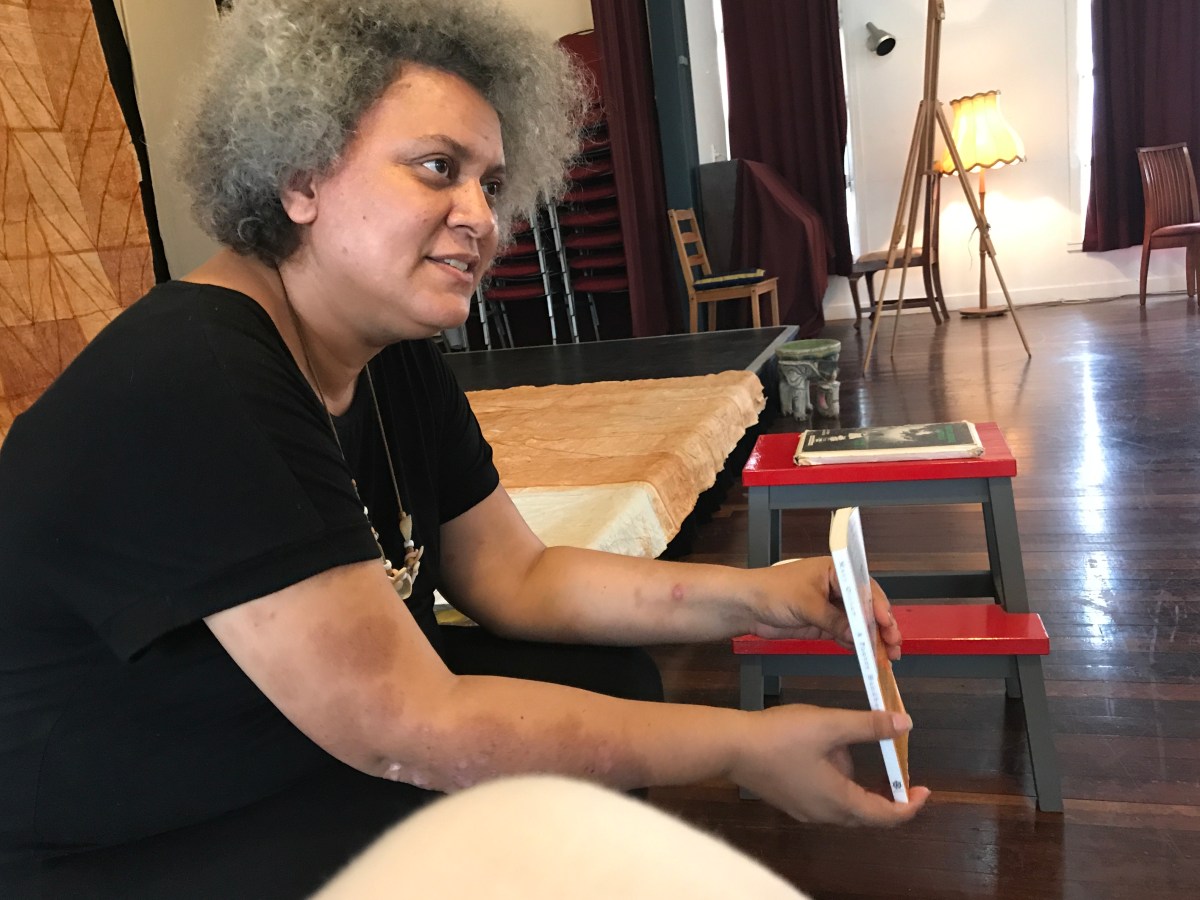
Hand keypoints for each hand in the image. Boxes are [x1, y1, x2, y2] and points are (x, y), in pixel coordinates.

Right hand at [730, 704, 930, 825]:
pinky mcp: (789, 800)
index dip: (910, 805)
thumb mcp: (829, 724)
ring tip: (837, 739)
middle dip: (881, 787)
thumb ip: (869, 725)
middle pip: (865, 811)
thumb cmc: (782, 736)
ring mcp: (804, 809)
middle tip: (893, 764)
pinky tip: (817, 748)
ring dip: (852, 776)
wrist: (731, 746)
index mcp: (838, 801)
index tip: (924, 790)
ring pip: (843, 801)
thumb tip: (905, 724)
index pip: (886, 816)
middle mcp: (823, 814)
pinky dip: (833, 777)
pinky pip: (823, 795)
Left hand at [748, 557, 901, 660]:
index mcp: (835, 570)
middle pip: (867, 607)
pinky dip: (857, 644)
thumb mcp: (805, 603)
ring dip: (873, 638)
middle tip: (893, 643)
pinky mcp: (825, 623)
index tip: (886, 623)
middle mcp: (837, 587)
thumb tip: (858, 635)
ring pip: (860, 623)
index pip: (864, 588)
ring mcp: (832, 606)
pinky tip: (868, 654)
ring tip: (887, 654)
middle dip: (882, 625)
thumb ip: (833, 620)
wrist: (746, 605)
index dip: (878, 607)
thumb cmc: (771, 591)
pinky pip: (847, 634)